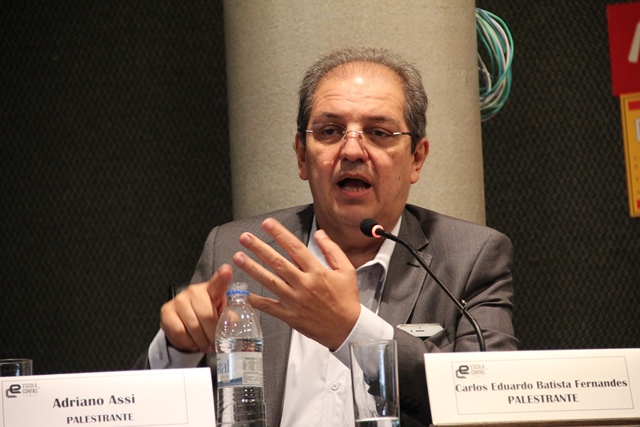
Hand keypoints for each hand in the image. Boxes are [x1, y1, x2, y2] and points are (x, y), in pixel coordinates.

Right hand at [159, 264, 232, 352]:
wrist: (185, 322)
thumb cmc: (207, 315)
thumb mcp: (221, 314)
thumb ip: (228, 316)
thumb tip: (232, 321)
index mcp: (212, 289)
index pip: (218, 281)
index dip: (223, 276)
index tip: (227, 271)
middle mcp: (194, 291)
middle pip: (206, 315)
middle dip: (212, 334)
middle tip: (214, 344)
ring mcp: (179, 300)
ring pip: (193, 327)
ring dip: (201, 341)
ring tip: (205, 345)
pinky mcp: (166, 311)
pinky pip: (179, 332)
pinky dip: (188, 342)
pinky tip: (192, 343)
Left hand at [232, 218, 360, 350]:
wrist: (347, 329)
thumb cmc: (346, 299)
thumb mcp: (346, 270)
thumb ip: (332, 250)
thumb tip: (319, 233)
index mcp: (317, 271)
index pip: (295, 247)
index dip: (280, 234)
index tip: (267, 224)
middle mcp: (304, 284)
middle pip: (277, 262)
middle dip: (258, 248)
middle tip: (245, 237)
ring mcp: (295, 300)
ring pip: (269, 281)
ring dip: (252, 268)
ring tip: (238, 257)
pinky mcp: (290, 315)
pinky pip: (269, 306)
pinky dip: (255, 299)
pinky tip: (243, 291)